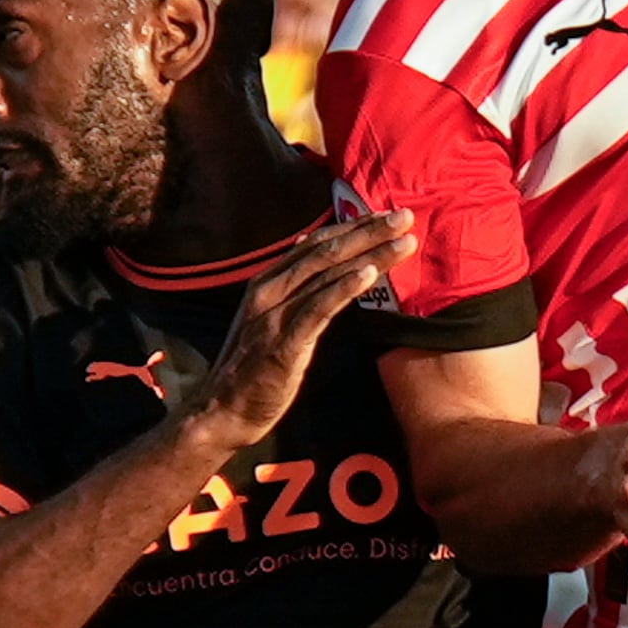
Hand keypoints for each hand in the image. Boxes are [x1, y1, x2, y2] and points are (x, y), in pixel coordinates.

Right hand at [177, 214, 415, 450]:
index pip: (316, 243)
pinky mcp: (282, 344)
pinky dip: (344, 288)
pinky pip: (318, 309)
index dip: (353, 226)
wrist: (221, 411)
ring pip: (327, 274)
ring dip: (369, 254)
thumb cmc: (252, 370)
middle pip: (326, 251)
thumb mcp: (271, 321)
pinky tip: (370, 274)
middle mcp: (269, 291)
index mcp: (267, 282)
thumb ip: (293, 292)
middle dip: (369, 231)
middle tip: (406, 216)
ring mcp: (274, 316)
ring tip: (403, 242)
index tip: (388, 216)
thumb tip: (315, 260)